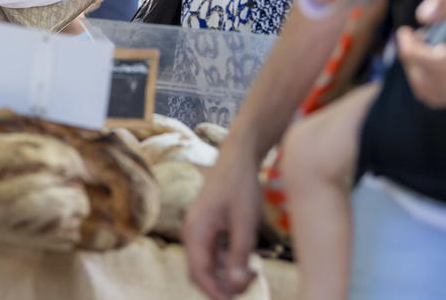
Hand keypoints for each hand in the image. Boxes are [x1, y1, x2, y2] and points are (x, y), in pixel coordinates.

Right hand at [182, 147, 259, 299]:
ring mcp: (198, 229)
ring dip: (226, 274)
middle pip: (199, 271)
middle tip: (249, 284)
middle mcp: (192, 232)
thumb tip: (234, 284)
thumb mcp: (245, 224)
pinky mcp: (206, 227)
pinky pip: (212, 253)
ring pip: (207, 264)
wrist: (237, 159)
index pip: (199, 272)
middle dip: (221, 285)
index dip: (215, 292)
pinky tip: (246, 258)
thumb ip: (238, 255)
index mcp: (196, 231)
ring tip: (253, 272)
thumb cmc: (241, 188)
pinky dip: (227, 261)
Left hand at [396, 0, 445, 108]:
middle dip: (411, 60)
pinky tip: (433, 56)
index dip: (411, 51)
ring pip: (438, 94)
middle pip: (434, 82)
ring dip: (418, 72)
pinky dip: (430, 81)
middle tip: (411, 37)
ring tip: (423, 45)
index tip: (403, 31)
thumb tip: (425, 17)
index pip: (439, 63)